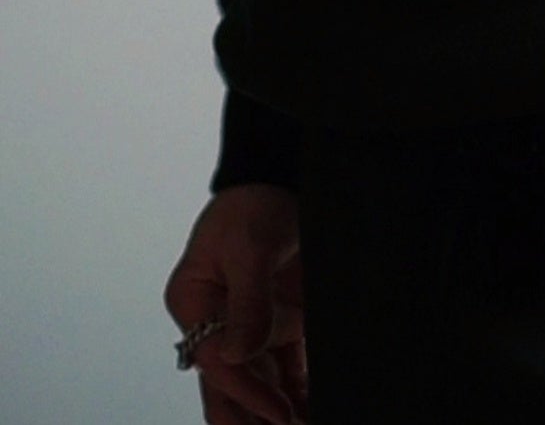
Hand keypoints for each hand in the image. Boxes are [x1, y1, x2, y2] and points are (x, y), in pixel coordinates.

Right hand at [163, 184, 307, 424]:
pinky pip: (288, 366)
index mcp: (194, 303)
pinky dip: (301, 388)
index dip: (249, 392)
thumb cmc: (254, 204)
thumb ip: (248, 300)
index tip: (280, 415)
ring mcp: (249, 326)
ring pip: (261, 383)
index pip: (220, 360)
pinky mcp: (280, 322)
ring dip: (279, 410)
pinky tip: (317, 407)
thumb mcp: (250, 246)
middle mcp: (217, 322)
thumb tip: (239, 355)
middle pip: (230, 386)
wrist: (283, 176)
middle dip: (253, 418)